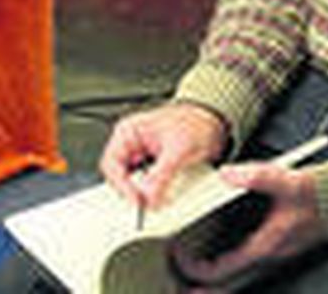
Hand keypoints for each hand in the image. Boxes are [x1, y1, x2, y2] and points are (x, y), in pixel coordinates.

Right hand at [99, 102, 228, 211]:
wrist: (215, 121)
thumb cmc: (196, 121)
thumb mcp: (178, 148)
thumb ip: (161, 174)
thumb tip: (148, 197)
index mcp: (129, 132)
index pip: (112, 164)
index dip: (122, 186)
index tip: (137, 201)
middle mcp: (132, 144)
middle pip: (119, 177)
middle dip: (131, 193)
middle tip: (144, 206)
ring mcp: (142, 157)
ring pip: (132, 184)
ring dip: (142, 195)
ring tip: (154, 203)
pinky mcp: (153, 168)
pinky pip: (146, 186)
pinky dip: (152, 194)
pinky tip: (161, 198)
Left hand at [173, 160, 326, 290]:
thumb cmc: (317, 195)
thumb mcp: (286, 181)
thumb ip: (257, 176)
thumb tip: (227, 174)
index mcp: (264, 247)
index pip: (222, 270)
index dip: (196, 268)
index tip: (179, 256)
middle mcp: (266, 258)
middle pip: (226, 286)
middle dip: (200, 288)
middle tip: (176, 284)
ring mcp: (270, 257)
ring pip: (235, 280)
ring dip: (213, 282)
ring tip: (189, 279)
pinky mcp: (274, 250)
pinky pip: (244, 269)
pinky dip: (226, 270)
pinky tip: (216, 259)